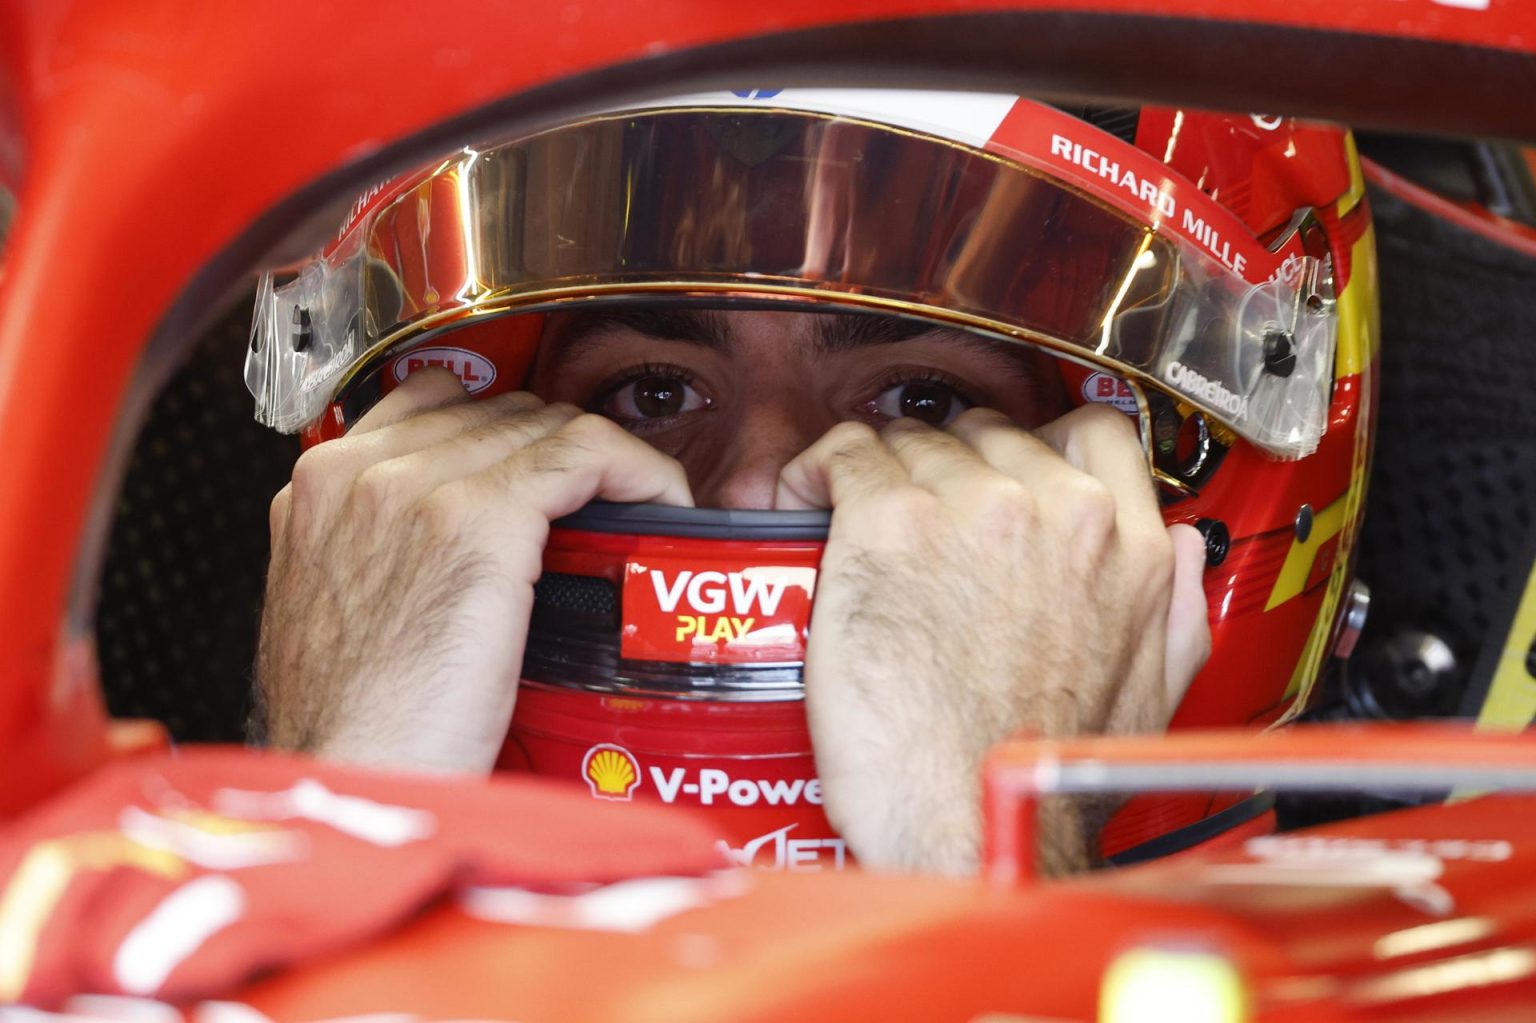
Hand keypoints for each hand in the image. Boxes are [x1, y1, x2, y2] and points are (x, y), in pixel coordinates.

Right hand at [256, 369, 691, 772]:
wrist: (354, 782)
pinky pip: (586, 452)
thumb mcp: (343, 622)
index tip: (549, 481)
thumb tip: (453, 560)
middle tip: (606, 506)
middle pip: (497, 414)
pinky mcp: (480, 517)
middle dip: (558, 454)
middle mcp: (361, 468)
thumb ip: (384, 563)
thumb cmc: (355, 733)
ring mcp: (418, 485)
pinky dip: (640, 469)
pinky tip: (664, 503)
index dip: (507, 440)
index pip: (434, 407)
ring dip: (603, 464)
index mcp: (321, 487)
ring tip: (640, 512)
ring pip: (544, 426)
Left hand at [775, 404, 1209, 875]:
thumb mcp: (1155, 694)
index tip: (999, 464)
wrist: (972, 822)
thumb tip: (1178, 554)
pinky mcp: (892, 524)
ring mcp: (972, 510)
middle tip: (917, 511)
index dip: (1034, 444)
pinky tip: (810, 495)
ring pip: (915, 441)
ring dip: (884, 472)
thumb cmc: (1035, 775)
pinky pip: (847, 453)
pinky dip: (820, 468)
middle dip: (952, 466)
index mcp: (1128, 549)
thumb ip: (1174, 611)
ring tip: (855, 516)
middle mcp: (1056, 513)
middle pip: (989, 434)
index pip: (1090, 433)